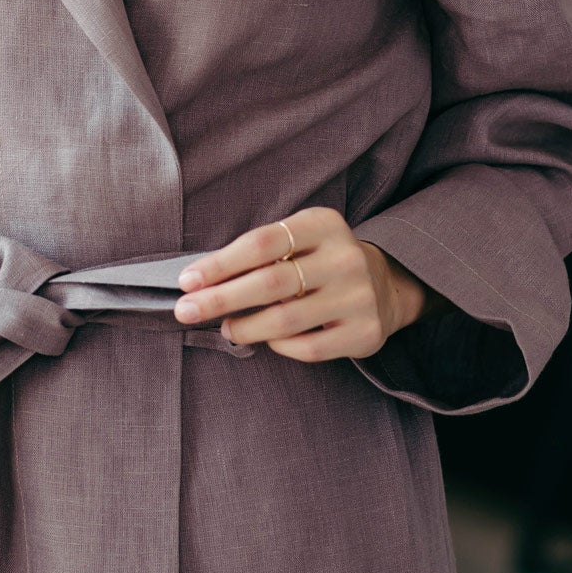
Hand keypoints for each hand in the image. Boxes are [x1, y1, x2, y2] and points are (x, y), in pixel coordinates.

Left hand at [172, 208, 443, 362]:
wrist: (385, 287)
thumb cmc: (320, 262)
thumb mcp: (299, 241)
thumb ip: (259, 255)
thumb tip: (200, 283)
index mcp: (323, 224)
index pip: (262, 243)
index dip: (220, 263)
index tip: (187, 281)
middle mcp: (345, 257)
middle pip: (270, 282)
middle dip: (220, 298)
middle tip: (186, 311)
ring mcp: (359, 296)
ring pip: (286, 320)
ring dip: (244, 327)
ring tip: (225, 328)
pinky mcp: (365, 333)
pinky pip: (307, 348)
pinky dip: (279, 346)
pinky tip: (268, 340)